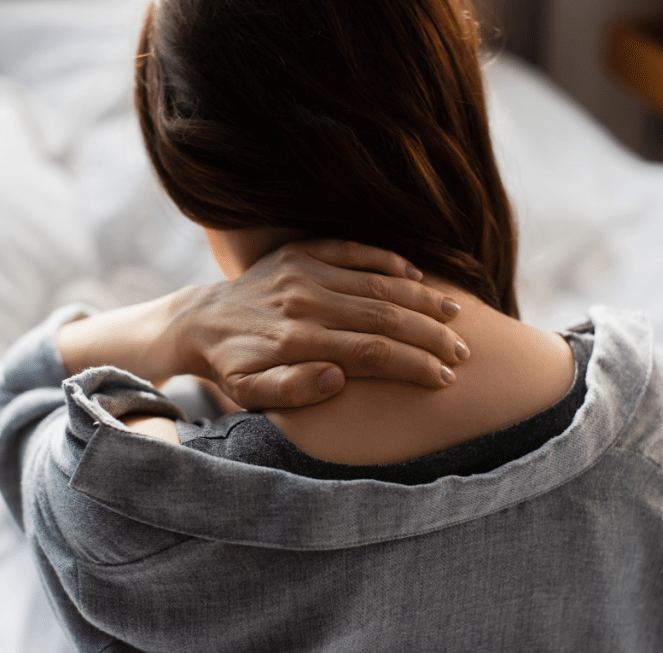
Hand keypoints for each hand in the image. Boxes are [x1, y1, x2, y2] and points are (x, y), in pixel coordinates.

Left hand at [176, 239, 470, 409]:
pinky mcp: (300, 251)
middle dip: (429, 335)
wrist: (201, 321)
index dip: (412, 365)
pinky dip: (388, 260)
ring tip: (454, 314)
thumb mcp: (249, 392)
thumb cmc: (233, 365)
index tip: (443, 378)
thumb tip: (337, 379)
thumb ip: (291, 391)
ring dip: (420, 298)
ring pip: (376, 282)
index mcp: (297, 341)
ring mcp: (304, 271)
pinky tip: (417, 275)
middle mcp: (304, 302)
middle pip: (383, 316)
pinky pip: (353, 249)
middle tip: (461, 352)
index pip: (371, 353)